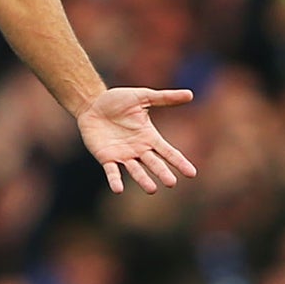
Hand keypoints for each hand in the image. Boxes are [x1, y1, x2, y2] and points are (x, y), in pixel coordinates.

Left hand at [75, 87, 197, 195]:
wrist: (92, 104)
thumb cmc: (117, 100)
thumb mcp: (143, 97)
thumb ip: (165, 98)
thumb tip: (190, 94)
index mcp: (149, 137)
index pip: (168, 152)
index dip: (179, 162)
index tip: (192, 173)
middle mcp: (138, 149)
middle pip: (154, 164)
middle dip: (162, 173)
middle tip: (171, 183)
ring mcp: (122, 155)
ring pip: (135, 171)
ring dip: (143, 180)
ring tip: (152, 189)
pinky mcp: (106, 157)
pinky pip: (111, 171)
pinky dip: (115, 180)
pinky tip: (118, 189)